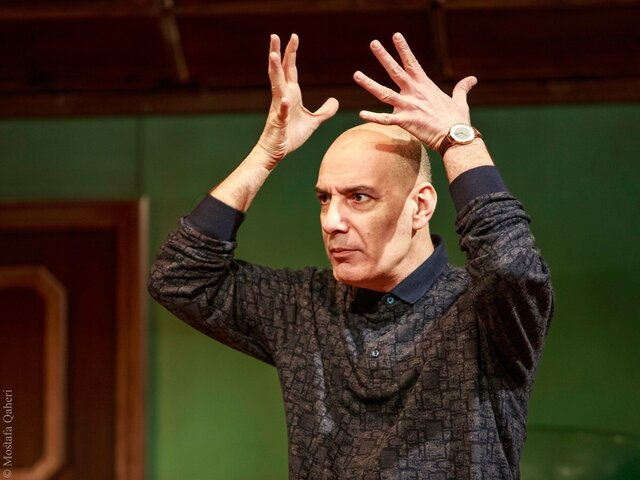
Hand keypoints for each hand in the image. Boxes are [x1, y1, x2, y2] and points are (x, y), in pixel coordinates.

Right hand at [255, 34, 338, 167]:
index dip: (292, 53)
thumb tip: (335, 100)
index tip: (293, 36)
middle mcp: (282, 97)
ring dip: (275, 71)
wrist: (276, 152)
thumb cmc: (291, 135)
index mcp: (291, 94)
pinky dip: (284, 106)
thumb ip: (324, 111)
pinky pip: (282, 113)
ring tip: (274, 55)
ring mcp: (279, 109)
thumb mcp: (313, 122)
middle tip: (275, 35)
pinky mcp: (279, 123)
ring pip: (276, 86)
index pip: (290, 69)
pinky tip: (287, 99)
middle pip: (280, 71)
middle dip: (279, 53)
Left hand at [354, 32, 476, 152]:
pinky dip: (373, 117)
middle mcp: (415, 93)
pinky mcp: (405, 121)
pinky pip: (385, 120)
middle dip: (383, 56)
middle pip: (395, 71)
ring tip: (356, 74)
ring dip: (369, 83)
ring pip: (384, 93)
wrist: (455, 137)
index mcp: (425, 86)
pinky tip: (361, 114)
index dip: (403, 49)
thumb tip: (472, 79)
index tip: (395, 35)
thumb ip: (462, 88)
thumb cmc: (457, 121)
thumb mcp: (460, 101)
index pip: (412, 62)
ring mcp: (408, 106)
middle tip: (373, 43)